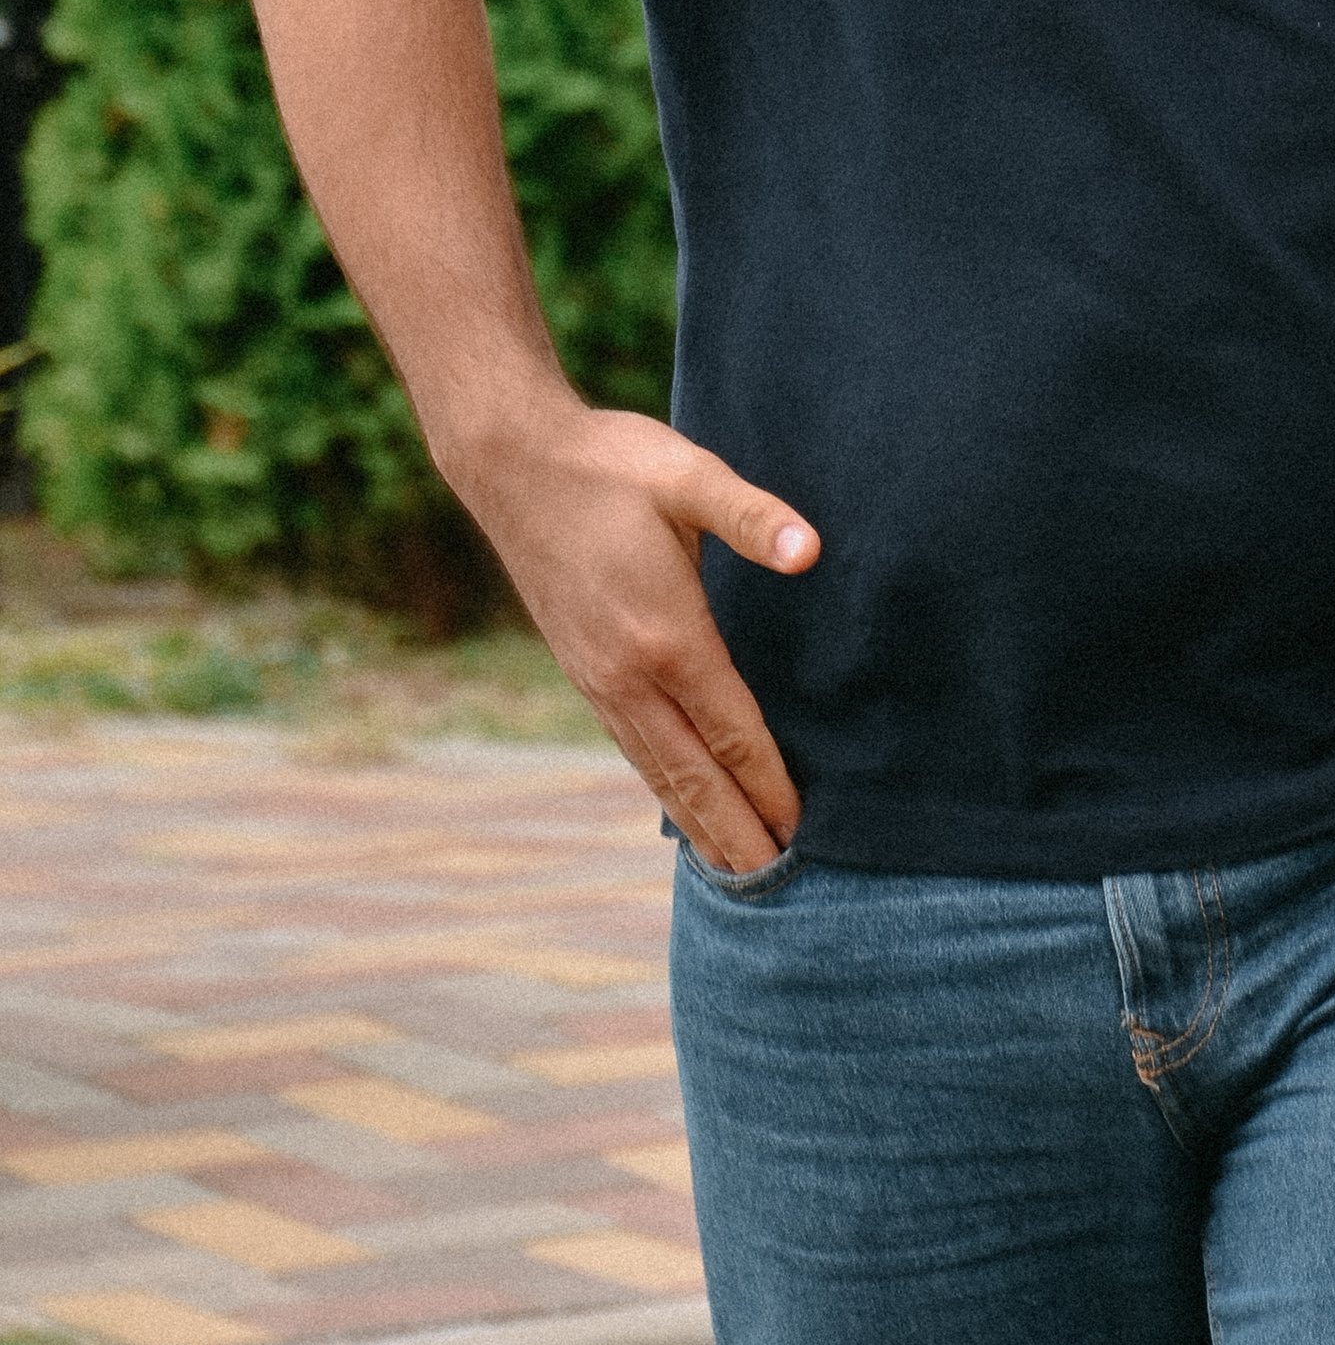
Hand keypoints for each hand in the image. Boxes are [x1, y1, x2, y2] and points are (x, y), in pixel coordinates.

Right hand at [450, 398, 819, 872]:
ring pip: (656, 768)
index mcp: (666, 634)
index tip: (800, 826)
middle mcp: (628, 673)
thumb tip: (810, 551)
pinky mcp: (581, 669)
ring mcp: (598, 678)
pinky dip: (660, 785)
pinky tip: (677, 801)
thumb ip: (752, 516)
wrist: (514, 462)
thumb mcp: (688, 476)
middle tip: (776, 882)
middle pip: (692, 771)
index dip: (767, 781)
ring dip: (697, 820)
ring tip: (734, 868)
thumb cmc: (610, 463)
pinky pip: (629, 745)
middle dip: (735, 829)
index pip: (730, 728)